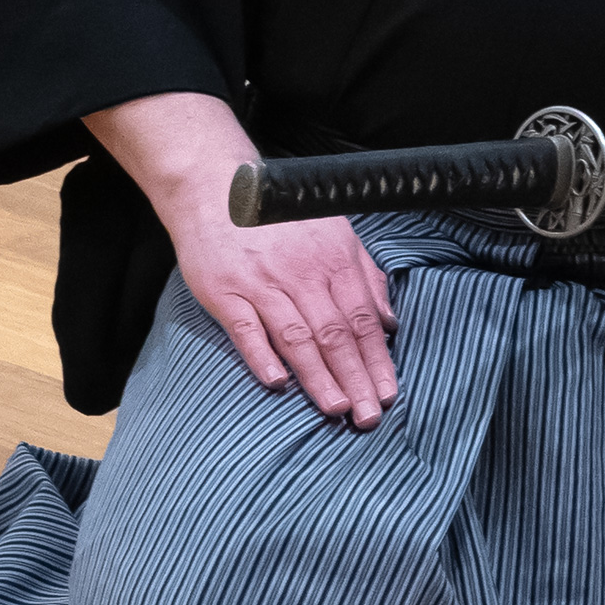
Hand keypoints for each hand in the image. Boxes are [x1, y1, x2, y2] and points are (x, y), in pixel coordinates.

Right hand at [85, 91, 398, 427]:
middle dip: (355, 378)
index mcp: (332, 257)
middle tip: (368, 416)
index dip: (376, 359)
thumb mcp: (333, 231)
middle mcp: (300, 271)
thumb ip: (364, 274)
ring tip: (336, 408)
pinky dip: (263, 357)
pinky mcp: (224, 291)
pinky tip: (279, 384)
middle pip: (334, 333)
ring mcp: (260, 282)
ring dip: (319, 377)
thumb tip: (390, 321)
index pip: (361, 318)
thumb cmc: (279, 216)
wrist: (215, 188)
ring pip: (296, 337)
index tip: (387, 393)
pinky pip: (247, 330)